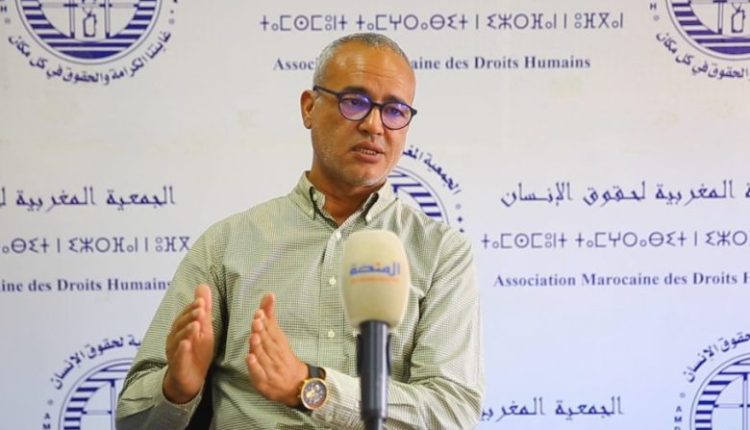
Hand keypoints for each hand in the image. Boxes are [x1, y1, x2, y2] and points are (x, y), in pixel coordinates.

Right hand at [163, 283, 214, 403]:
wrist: (189, 379)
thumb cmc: (196, 351)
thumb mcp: (203, 328)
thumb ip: (203, 308)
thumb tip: (203, 285)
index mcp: (181, 328)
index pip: (186, 315)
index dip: (192, 308)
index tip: (201, 301)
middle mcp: (175, 338)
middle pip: (181, 325)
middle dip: (190, 316)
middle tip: (200, 309)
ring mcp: (175, 352)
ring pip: (179, 340)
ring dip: (187, 331)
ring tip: (196, 325)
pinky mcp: (178, 366)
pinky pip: (178, 357)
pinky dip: (182, 350)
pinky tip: (187, 344)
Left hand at [246, 293, 307, 406]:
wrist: (297, 384)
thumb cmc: (283, 356)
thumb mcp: (278, 336)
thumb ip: (270, 316)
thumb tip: (269, 294)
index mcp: (279, 342)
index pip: (272, 330)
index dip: (265, 322)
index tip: (259, 313)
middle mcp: (275, 354)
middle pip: (267, 342)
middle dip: (261, 331)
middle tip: (256, 321)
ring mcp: (270, 368)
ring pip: (263, 356)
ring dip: (258, 346)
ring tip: (253, 337)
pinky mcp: (264, 381)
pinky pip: (259, 373)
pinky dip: (255, 367)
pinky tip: (250, 359)